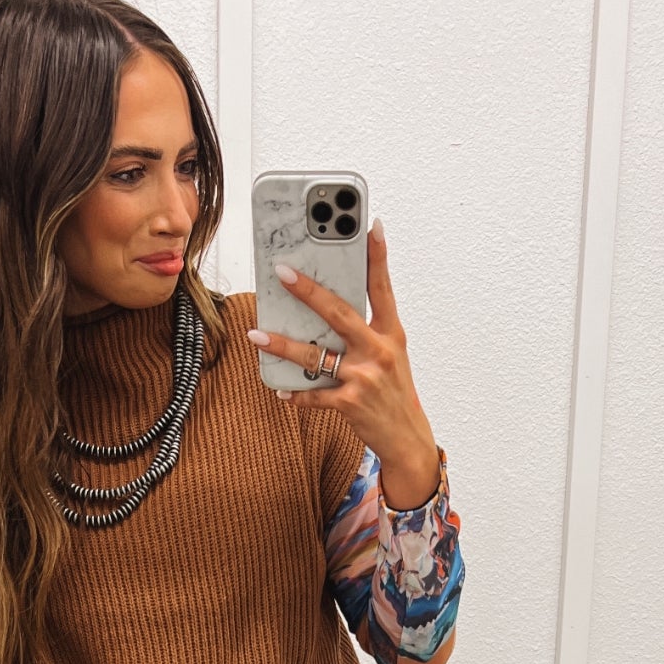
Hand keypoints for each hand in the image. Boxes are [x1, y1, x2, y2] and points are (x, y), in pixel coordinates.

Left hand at [246, 218, 438, 493]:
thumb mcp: (390, 355)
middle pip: (339, 313)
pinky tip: (280, 389)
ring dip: (283, 345)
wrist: (406, 437)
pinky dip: (296, 393)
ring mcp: (364, 377)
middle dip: (308, 291)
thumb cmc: (393, 392)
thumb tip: (327, 309)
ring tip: (257, 335)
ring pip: (316, 355)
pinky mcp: (350, 403)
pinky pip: (314, 394)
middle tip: (283, 272)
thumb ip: (366, 331)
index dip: (378, 256)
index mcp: (391, 334)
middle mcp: (379, 351)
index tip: (371, 225)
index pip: (383, 288)